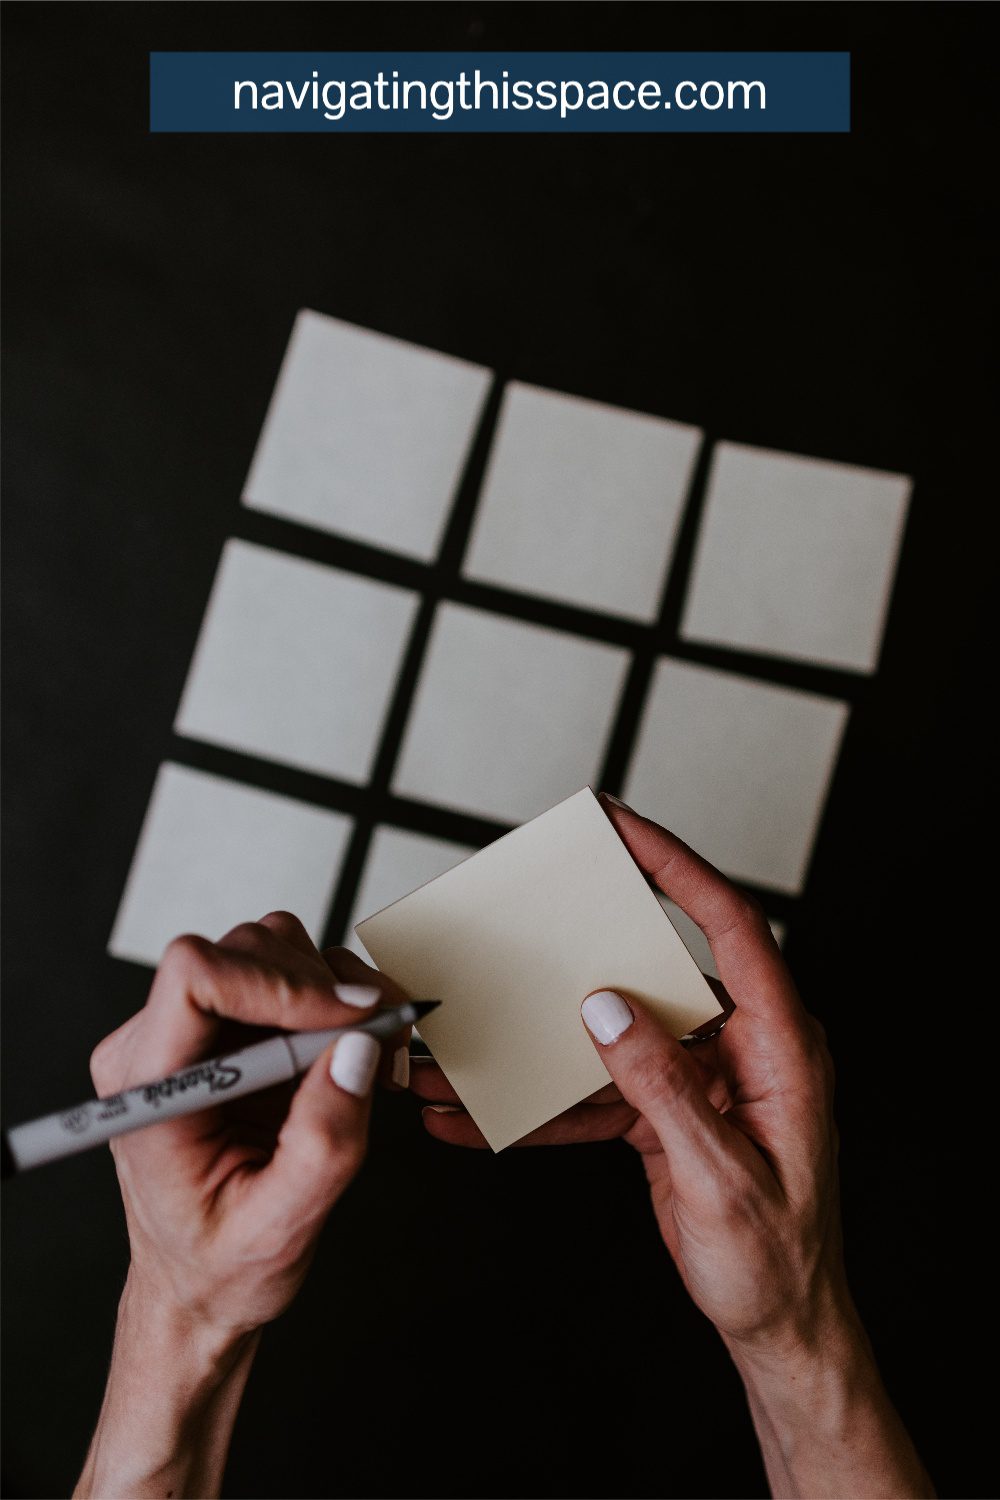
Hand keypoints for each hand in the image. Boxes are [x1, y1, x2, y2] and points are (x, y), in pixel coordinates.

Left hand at [77, 912, 409, 1497]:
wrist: (200, 1284)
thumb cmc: (221, 1267)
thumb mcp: (280, 1228)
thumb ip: (322, 1145)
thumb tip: (357, 1049)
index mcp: (150, 1087)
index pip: (194, 977)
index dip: (278, 982)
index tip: (346, 1019)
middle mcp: (159, 1043)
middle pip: (244, 951)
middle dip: (324, 990)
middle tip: (380, 1044)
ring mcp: (195, 1030)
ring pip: (272, 949)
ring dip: (337, 992)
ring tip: (372, 1054)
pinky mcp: (232, 1027)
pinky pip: (291, 975)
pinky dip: (339, 1001)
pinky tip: (356, 1053)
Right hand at [412, 798, 931, 1497]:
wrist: (779, 1328)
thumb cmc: (775, 1261)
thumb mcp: (722, 1177)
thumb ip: (665, 1089)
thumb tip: (607, 1011)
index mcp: (779, 1045)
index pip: (730, 927)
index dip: (677, 867)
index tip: (624, 828)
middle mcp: (738, 1047)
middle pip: (656, 966)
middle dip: (586, 939)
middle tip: (533, 903)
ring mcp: (699, 1079)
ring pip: (610, 1034)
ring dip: (540, 1041)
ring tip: (469, 1039)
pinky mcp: (666, 1113)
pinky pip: (595, 1092)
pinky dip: (542, 1102)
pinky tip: (484, 1114)